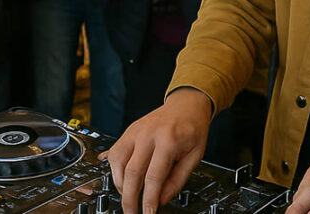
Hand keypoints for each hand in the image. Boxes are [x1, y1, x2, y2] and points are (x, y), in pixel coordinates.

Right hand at [101, 88, 212, 213]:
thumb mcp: (195, 156)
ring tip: (128, 196)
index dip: (149, 199)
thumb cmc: (192, 129)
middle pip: (132, 172)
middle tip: (131, 212)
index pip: (154, 177)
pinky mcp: (128, 131)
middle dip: (129, 198)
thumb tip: (161, 200)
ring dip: (119, 184)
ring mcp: (135, 131)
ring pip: (117, 162)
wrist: (186, 105)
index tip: (148, 213)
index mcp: (168, 140)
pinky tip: (122, 180)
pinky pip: (115, 153)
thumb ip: (178, 180)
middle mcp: (148, 134)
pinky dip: (115, 170)